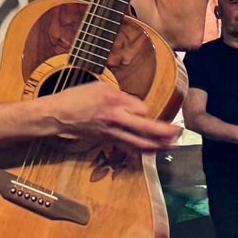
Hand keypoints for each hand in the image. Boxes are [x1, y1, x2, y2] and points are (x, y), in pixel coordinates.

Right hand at [47, 82, 179, 151]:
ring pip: (139, 142)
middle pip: (145, 128)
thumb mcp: (98, 86)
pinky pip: (128, 147)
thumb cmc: (76, 98)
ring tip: (172, 145)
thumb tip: (133, 104)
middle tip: (178, 132)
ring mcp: (112, 132)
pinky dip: (142, 150)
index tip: (143, 109)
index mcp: (114, 101)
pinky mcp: (107, 140)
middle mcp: (115, 119)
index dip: (144, 109)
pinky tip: (152, 151)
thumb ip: (119, 94)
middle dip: (164, 132)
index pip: (140, 108)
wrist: (58, 115)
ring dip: (158, 145)